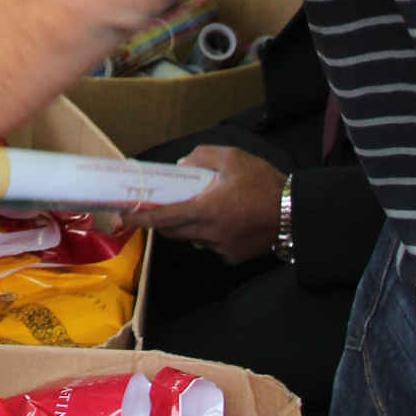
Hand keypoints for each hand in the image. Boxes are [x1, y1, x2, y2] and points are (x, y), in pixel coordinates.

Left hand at [120, 144, 285, 265]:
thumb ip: (203, 158)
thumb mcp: (233, 158)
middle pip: (172, 231)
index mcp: (204, 209)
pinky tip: (229, 220)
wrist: (296, 212)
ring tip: (208, 206)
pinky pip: (212, 245)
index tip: (119, 219)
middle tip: (159, 206)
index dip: (138, 220)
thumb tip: (183, 167)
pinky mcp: (233, 257)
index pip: (162, 218)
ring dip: (190, 225)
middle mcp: (208, 233)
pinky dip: (212, 233)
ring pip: (193, 238)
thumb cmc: (264, 183)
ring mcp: (221, 249)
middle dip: (161, 220)